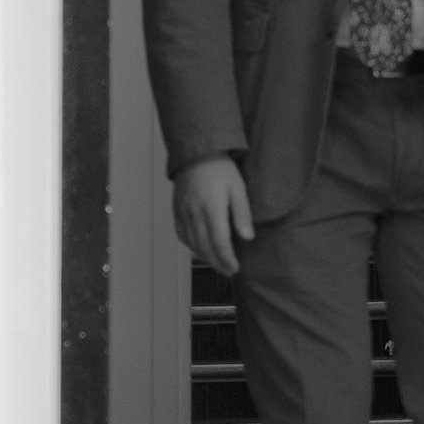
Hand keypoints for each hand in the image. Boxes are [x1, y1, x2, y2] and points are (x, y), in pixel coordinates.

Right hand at [173, 156, 254, 273]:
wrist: (196, 152)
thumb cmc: (219, 167)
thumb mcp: (238, 188)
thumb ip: (242, 214)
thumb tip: (247, 237)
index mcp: (211, 209)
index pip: (219, 243)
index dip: (227, 259)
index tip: (235, 268)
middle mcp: (194, 214)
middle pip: (205, 248)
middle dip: (218, 263)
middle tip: (229, 271)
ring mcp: (183, 212)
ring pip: (192, 244)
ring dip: (205, 257)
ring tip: (217, 263)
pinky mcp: (176, 210)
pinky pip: (181, 234)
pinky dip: (191, 245)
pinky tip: (199, 249)